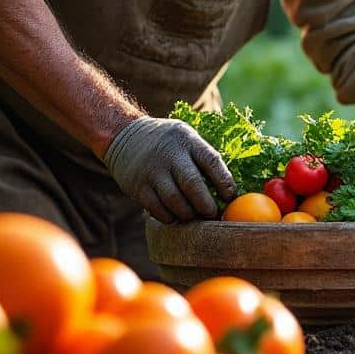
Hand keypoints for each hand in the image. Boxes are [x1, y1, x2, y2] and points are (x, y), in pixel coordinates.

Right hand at [102, 117, 236, 222]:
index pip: (211, 161)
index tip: (230, 197)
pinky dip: (169, 217)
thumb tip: (228, 189)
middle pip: (193, 184)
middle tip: (213, 214)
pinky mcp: (138, 187)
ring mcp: (152, 171)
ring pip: (175, 201)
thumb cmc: (167, 142)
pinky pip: (157, 209)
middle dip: (206, 204)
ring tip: (194, 216)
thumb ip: (204, 157)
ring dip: (188, 214)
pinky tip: (174, 216)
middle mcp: (170, 154)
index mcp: (187, 140)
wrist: (124, 135)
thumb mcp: (186, 137)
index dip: (224, 182)